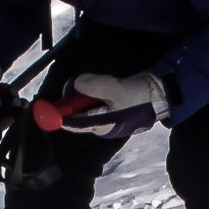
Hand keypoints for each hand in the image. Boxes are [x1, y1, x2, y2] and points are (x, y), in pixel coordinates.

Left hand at [33, 70, 163, 138]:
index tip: (45, 106)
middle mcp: (101, 123)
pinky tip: (109, 84)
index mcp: (101, 126)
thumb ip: (93, 86)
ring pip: (87, 102)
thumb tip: (76, 83)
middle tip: (83, 83)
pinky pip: (96, 97)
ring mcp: (106, 114)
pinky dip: (97, 88)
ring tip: (106, 84)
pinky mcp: (111, 105)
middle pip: (77, 111)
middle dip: (77, 96)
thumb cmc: (140, 96)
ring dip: (89, 90)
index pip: (73, 122)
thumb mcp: (115, 89)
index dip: (59, 113)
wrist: (162, 91)